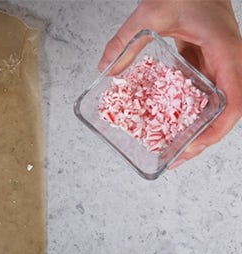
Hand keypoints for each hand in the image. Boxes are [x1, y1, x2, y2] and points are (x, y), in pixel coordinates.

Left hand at [100, 0, 241, 167]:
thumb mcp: (152, 13)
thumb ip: (128, 40)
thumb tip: (106, 68)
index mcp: (226, 53)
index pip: (233, 102)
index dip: (216, 129)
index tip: (194, 146)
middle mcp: (229, 62)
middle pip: (225, 110)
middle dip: (204, 137)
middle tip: (176, 158)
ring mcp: (221, 62)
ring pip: (215, 102)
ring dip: (196, 125)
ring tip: (173, 147)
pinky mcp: (209, 60)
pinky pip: (203, 89)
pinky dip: (188, 107)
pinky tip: (168, 118)